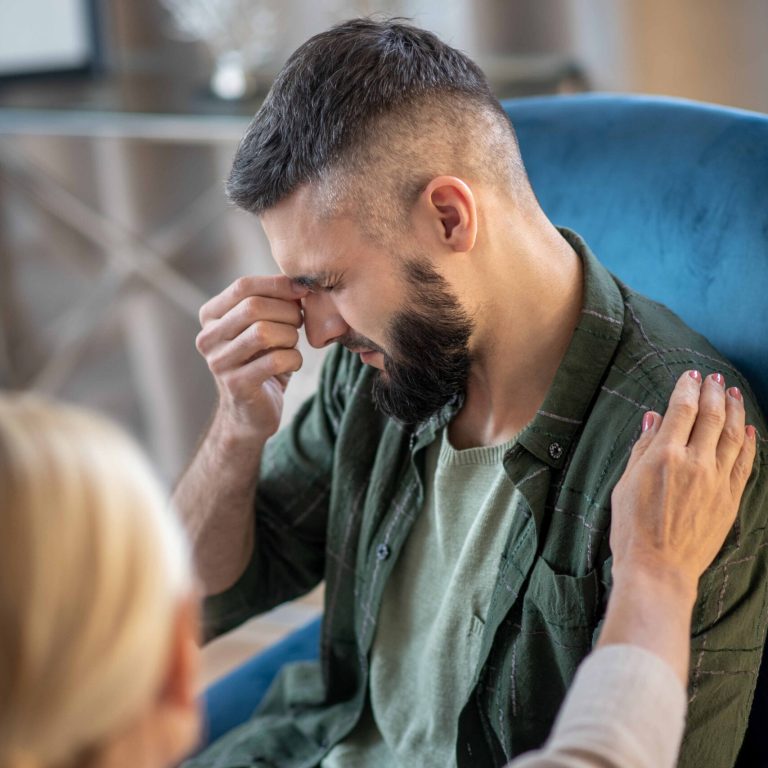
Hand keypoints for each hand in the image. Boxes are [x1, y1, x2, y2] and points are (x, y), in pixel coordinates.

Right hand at [195, 275, 307, 439]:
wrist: (250, 414)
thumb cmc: (262, 362)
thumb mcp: (263, 326)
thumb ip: (272, 302)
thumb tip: (299, 283)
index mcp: (210, 317)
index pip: (243, 286)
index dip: (278, 285)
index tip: (302, 291)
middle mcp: (208, 338)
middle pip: (253, 307)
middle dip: (287, 312)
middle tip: (298, 324)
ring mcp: (218, 363)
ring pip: (263, 332)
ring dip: (290, 337)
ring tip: (292, 345)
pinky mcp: (236, 385)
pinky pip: (275, 360)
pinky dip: (294, 359)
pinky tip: (292, 364)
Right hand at [610, 370, 756, 594]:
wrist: (658, 569)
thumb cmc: (632, 529)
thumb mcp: (625, 484)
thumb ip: (642, 448)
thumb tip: (653, 418)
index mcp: (664, 456)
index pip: (682, 410)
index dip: (688, 389)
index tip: (691, 376)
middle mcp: (695, 463)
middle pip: (710, 416)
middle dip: (714, 392)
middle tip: (716, 378)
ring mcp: (717, 481)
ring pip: (732, 435)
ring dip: (735, 410)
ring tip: (734, 393)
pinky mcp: (730, 499)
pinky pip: (744, 462)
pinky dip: (748, 442)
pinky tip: (749, 429)